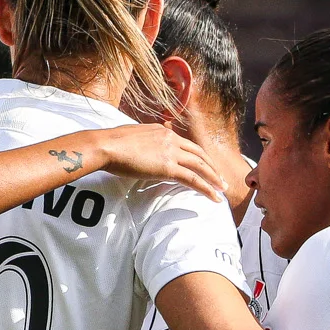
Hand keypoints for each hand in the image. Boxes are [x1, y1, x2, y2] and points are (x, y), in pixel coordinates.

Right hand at [82, 123, 226, 199]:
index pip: (187, 144)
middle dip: (212, 167)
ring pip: (201, 166)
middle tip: (220, 178)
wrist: (106, 146)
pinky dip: (207, 189)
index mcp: (162, 131)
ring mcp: (171, 152)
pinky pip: (193, 179)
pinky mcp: (168, 167)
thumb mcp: (131, 138)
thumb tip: (142, 151)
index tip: (205, 165)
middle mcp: (171, 139)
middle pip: (199, 154)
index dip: (199, 156)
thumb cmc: (111, 144)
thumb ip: (143, 143)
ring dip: (214, 178)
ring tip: (223, 189)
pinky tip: (214, 197)